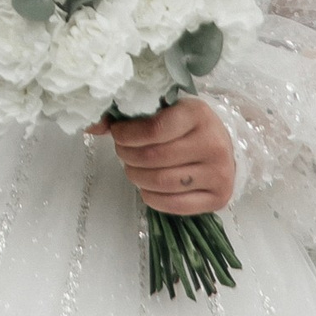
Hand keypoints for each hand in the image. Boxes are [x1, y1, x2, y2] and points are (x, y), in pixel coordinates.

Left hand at [102, 96, 236, 214]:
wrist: (223, 144)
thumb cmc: (185, 125)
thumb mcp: (164, 110)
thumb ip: (128, 116)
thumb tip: (92, 125)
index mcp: (198, 113)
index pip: (154, 129)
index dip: (127, 135)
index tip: (117, 135)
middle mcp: (213, 143)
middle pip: (154, 158)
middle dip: (128, 156)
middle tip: (122, 153)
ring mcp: (219, 172)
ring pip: (162, 182)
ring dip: (137, 177)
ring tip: (133, 169)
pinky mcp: (220, 197)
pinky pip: (176, 205)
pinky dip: (152, 198)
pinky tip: (147, 188)